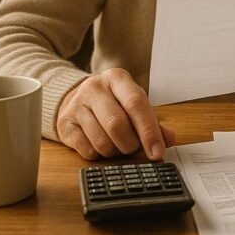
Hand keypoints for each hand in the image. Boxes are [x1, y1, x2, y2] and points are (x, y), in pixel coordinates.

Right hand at [56, 68, 175, 160]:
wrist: (77, 98)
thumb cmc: (113, 103)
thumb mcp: (133, 104)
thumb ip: (153, 121)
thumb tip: (169, 140)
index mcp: (117, 78)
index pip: (136, 104)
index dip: (149, 131)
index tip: (157, 151)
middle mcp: (95, 87)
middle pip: (117, 124)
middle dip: (130, 144)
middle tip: (134, 148)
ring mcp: (76, 105)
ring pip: (101, 141)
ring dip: (115, 151)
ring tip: (118, 146)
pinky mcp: (64, 123)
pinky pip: (86, 150)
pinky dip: (99, 155)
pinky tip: (100, 146)